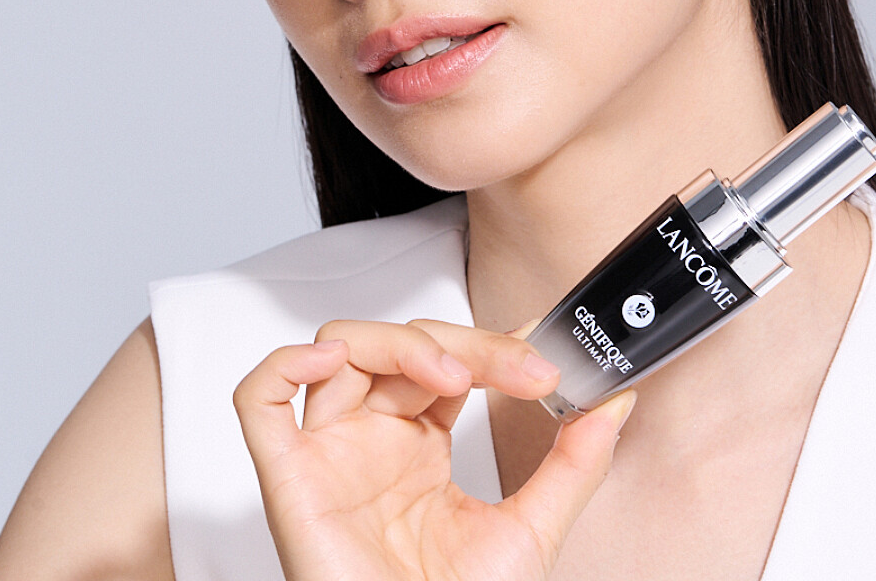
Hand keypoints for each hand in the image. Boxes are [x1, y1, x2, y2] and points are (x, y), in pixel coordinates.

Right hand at [233, 318, 635, 580]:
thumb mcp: (529, 534)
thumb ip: (573, 465)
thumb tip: (615, 404)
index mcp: (421, 446)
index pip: (450, 360)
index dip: (491, 344)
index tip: (544, 358)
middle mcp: (373, 438)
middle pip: (403, 343)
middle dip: (465, 343)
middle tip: (521, 370)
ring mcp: (329, 451)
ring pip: (342, 347)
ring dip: (399, 342)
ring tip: (452, 377)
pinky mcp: (289, 477)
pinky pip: (260, 400)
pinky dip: (287, 363)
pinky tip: (332, 360)